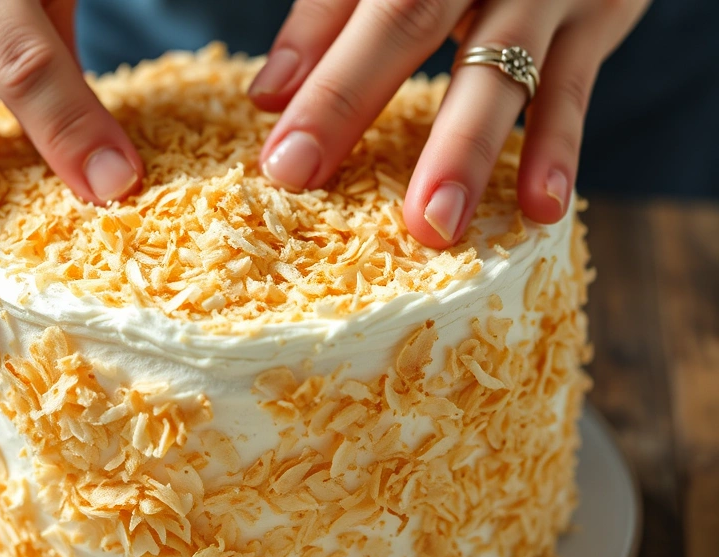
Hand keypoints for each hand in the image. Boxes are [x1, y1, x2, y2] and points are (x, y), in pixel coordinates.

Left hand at [250, 0, 648, 246]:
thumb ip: (329, 14)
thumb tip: (267, 96)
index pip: (347, 2)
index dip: (312, 79)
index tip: (282, 161)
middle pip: (409, 19)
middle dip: (352, 102)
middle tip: (307, 182)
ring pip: (500, 62)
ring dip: (464, 148)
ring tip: (436, 224)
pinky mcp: (601, 12)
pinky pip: (574, 86)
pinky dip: (557, 147)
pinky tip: (541, 207)